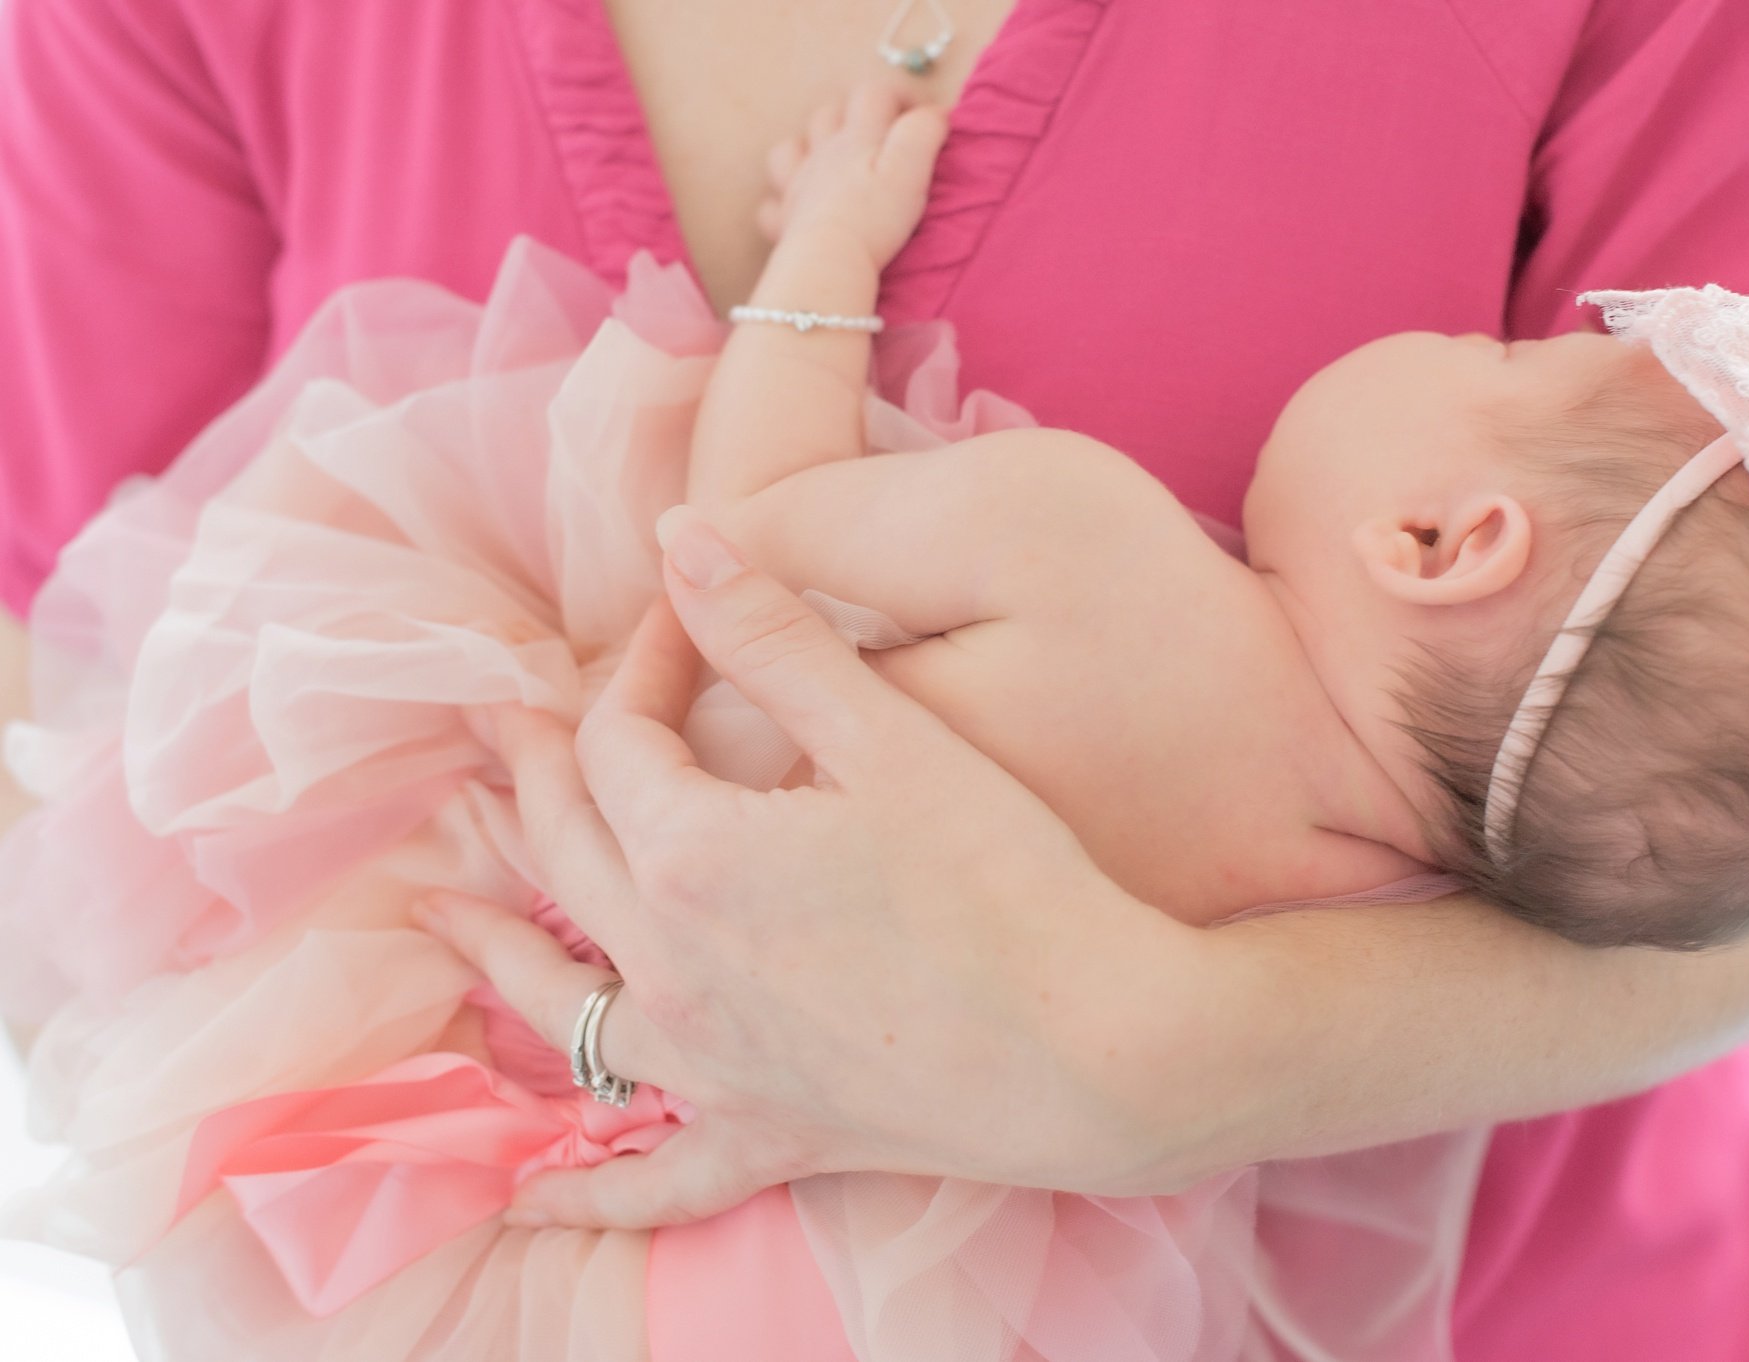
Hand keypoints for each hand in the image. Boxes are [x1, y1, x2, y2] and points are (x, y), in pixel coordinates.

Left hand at [416, 508, 1212, 1227]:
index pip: (622, 737)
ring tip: (438, 913)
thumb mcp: (894, 738)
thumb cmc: (1009, 884)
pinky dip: (584, 1190)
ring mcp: (709, 1062)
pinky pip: (647, 1178)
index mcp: (694, 855)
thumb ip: (774, 639)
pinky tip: (527, 1198)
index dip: (638, 667)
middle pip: (567, 849)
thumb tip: (677, 540)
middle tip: (494, 726)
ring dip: (494, 948)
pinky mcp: (764, 1132)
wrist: (1099, 1049)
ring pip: (562, 1001)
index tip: (681, 624)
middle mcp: (673, 964)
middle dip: (532, 772)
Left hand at [758, 82, 948, 266]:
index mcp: (856, 138)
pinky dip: (781, 202)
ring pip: (791, 150)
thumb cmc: (876, 217)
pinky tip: (796, 209)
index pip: (873, 95)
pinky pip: (771, 206)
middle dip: (852, 115)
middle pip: (829, 115)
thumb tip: (935, 113)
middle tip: (877, 136)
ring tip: (825, 161)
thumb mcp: (911, 169)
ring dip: (806, 148)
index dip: (897, 96)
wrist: (830, 260)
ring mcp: (798, 186)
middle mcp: (823, 154)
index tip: (920, 113)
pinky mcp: (785, 222)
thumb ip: (923, 132)